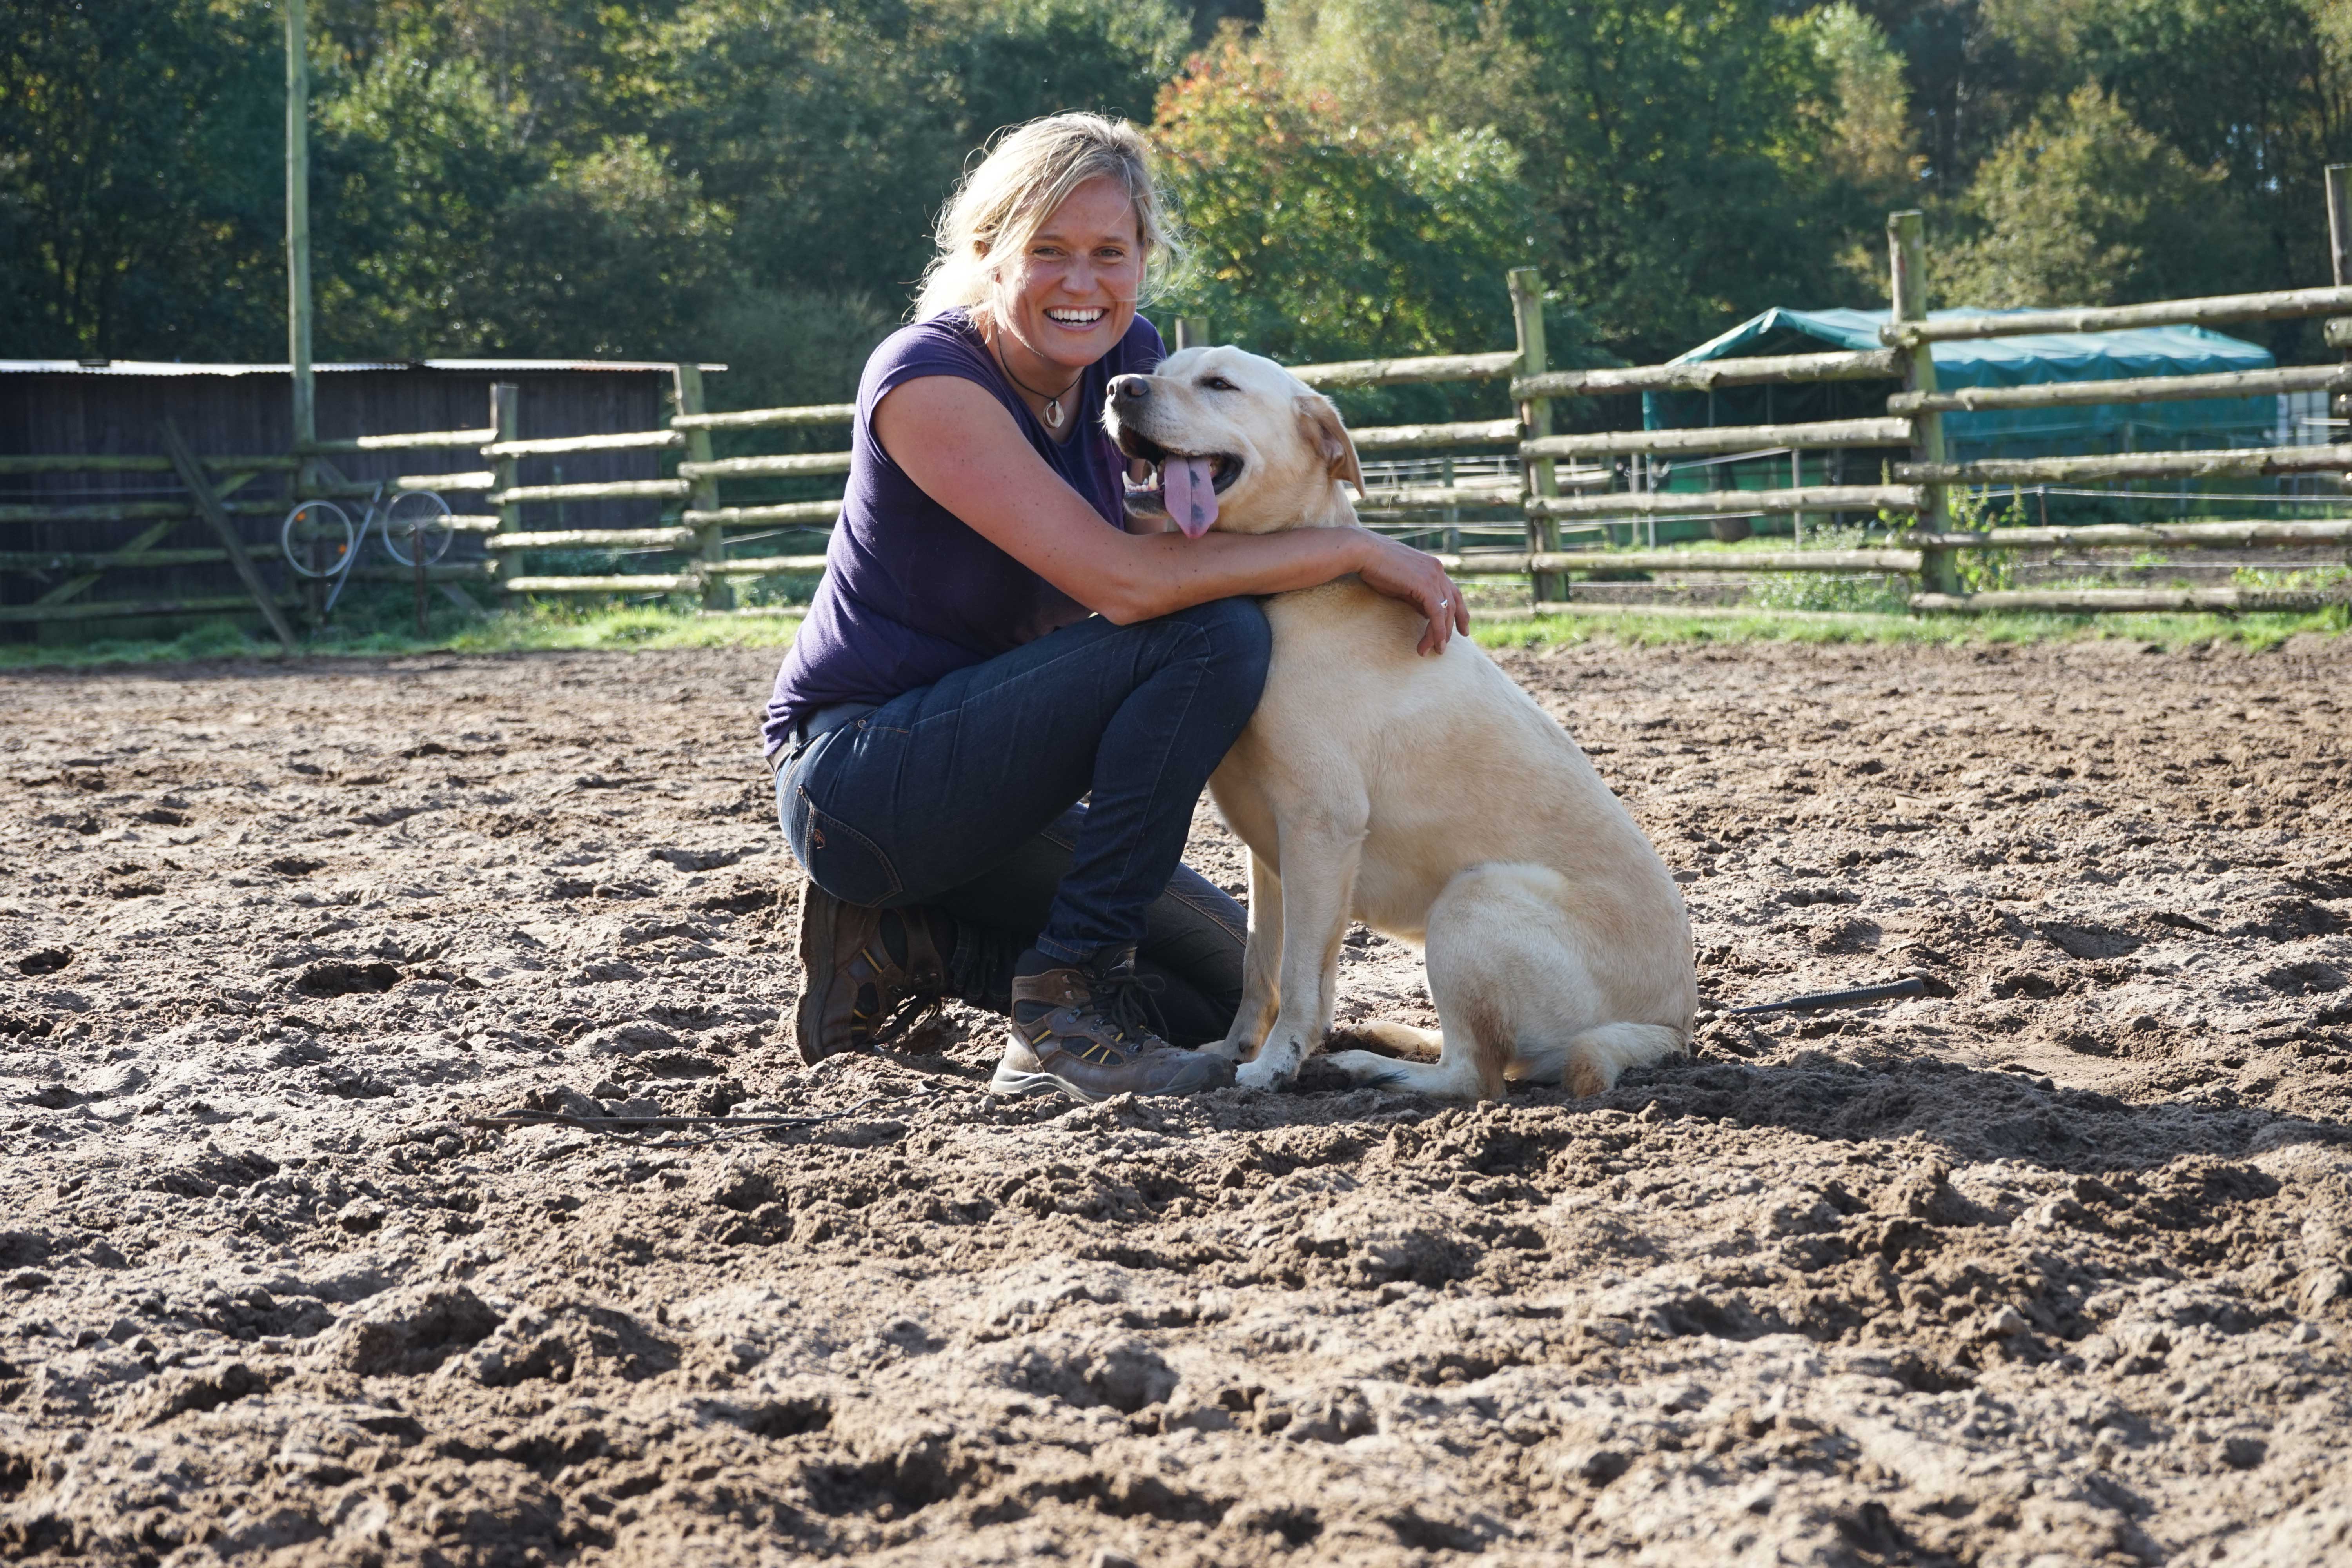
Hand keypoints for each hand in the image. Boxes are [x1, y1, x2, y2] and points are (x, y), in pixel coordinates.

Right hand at [1353, 530, 1470, 654]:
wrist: (1365, 552)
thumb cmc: (1376, 567)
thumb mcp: (1401, 586)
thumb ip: (1416, 598)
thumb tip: (1426, 614)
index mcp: (1434, 568)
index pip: (1453, 593)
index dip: (1459, 612)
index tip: (1461, 629)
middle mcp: (1438, 571)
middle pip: (1454, 603)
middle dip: (1453, 626)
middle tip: (1445, 646)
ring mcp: (1434, 576)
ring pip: (1446, 611)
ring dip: (1441, 634)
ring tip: (1435, 650)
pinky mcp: (1426, 585)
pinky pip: (1437, 613)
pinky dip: (1436, 631)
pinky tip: (1431, 644)